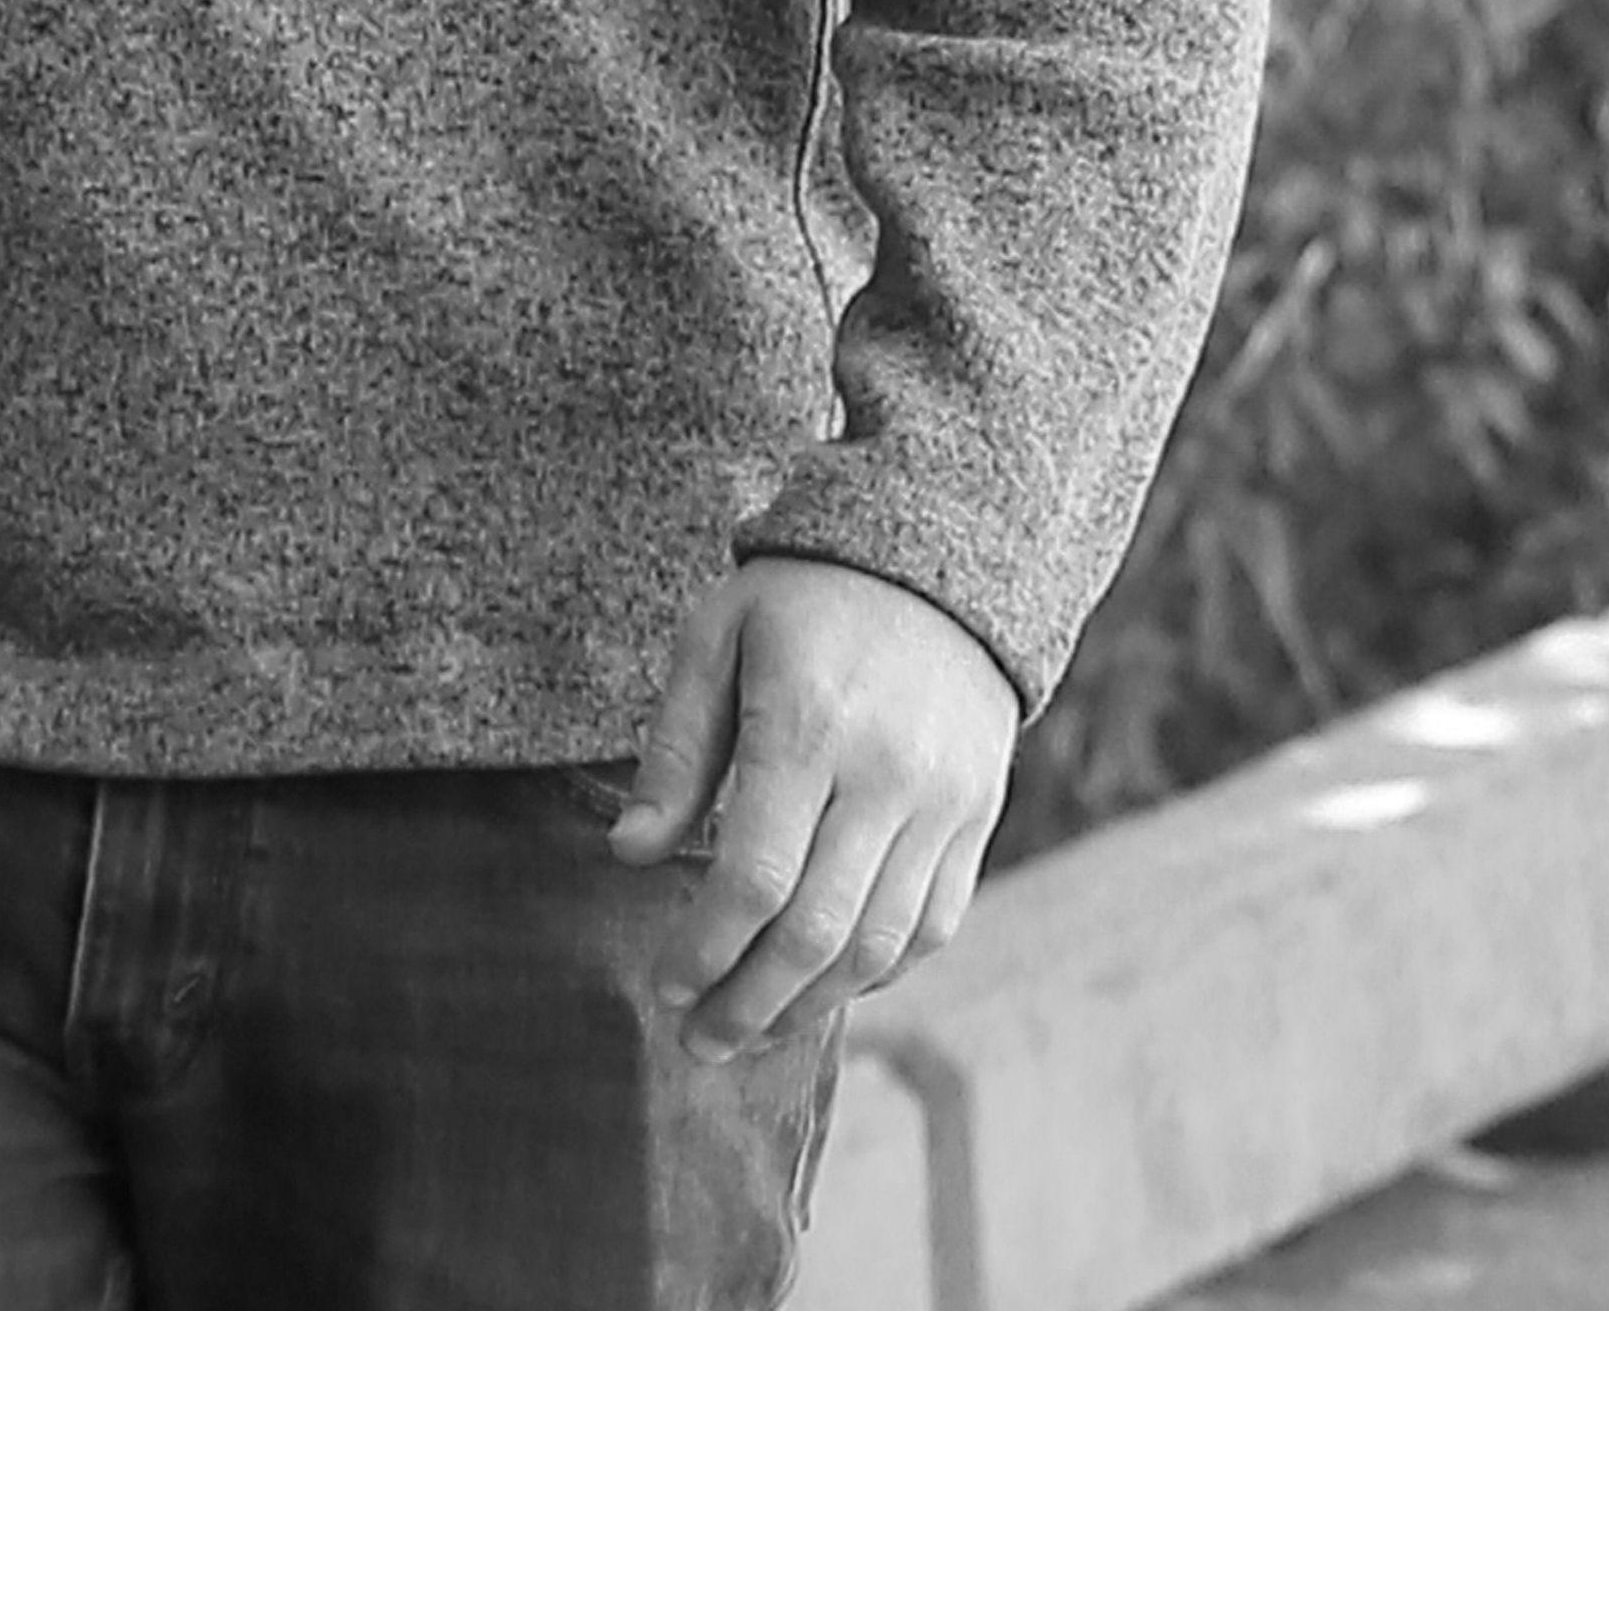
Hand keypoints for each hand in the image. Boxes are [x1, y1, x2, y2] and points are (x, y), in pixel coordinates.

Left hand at [606, 554, 1016, 1059]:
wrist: (939, 567)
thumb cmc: (800, 600)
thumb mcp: (712, 640)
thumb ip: (674, 752)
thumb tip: (630, 858)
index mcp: (809, 727)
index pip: (756, 875)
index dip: (705, 947)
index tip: (664, 984)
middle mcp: (889, 777)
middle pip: (819, 930)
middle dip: (751, 1003)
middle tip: (697, 1041)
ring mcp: (946, 806)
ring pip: (881, 945)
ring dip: (810, 1006)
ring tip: (748, 1033)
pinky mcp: (978, 822)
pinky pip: (932, 926)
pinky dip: (875, 972)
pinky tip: (820, 989)